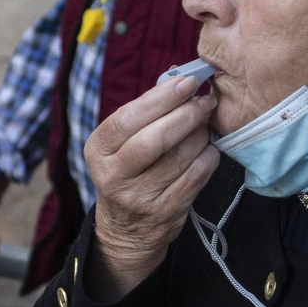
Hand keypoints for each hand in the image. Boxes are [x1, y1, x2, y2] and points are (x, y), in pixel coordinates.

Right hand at [84, 74, 219, 299]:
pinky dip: (209, 155)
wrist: (126, 230)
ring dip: (201, 134)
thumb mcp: (119, 145)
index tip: (187, 82)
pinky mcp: (166, 212)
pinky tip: (207, 147)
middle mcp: (114, 176)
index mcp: (98, 151)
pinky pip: (197, 175)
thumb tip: (180, 76)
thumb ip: (144, 112)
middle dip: (185, 114)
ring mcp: (140, 197)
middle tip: (205, 100)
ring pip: (180, 156)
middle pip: (154, 139)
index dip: (160, 98)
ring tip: (205, 123)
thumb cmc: (127, 172)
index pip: (127, 119)